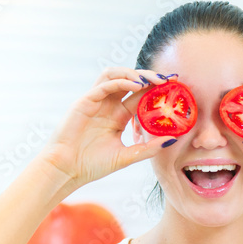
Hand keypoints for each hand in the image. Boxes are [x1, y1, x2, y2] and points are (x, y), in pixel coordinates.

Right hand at [45, 68, 176, 188]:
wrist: (67, 170)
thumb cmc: (92, 165)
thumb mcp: (127, 157)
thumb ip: (148, 148)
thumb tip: (173, 140)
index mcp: (119, 116)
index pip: (141, 96)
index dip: (157, 89)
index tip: (175, 86)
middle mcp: (109, 105)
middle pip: (130, 81)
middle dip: (149, 77)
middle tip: (168, 79)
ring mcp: (96, 101)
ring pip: (115, 75)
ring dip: (134, 73)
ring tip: (151, 80)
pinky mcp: (85, 101)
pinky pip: (104, 84)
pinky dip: (121, 81)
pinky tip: (136, 85)